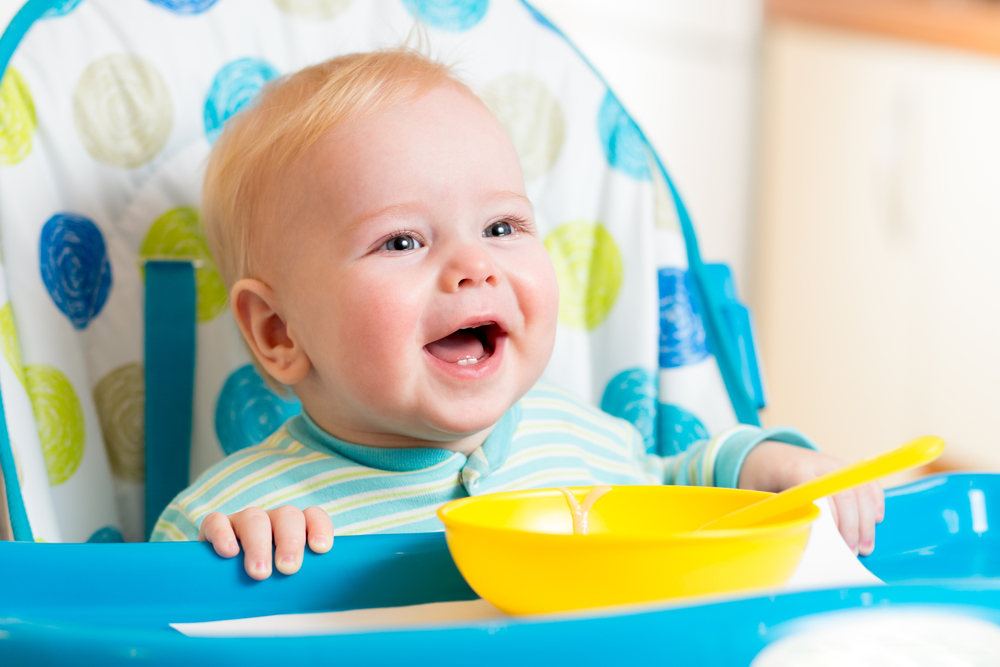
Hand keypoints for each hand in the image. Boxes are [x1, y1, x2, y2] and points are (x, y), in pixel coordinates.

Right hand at [198, 505, 333, 579]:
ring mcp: (242, 521)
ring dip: (259, 545)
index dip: (319, 527)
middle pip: (287, 516)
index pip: (312, 516)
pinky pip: (217, 522)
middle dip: (290, 541)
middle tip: (288, 568)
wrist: (221, 589)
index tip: (320, 549)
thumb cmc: (264, 588)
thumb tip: (325, 611)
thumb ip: (303, 587)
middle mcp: (271, 521)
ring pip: (254, 518)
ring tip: (259, 573)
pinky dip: (223, 534)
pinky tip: (229, 554)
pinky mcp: (214, 527)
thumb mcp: (287, 585)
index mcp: (294, 529)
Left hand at [738, 442, 884, 555]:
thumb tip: (787, 543)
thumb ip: (772, 514)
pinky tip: (876, 520)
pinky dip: (875, 501)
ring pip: (860, 490)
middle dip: (852, 527)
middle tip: (852, 552)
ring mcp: (834, 464)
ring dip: (866, 521)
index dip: (831, 519)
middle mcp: (818, 464)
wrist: (767, 455)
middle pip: (844, 494)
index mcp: (794, 470)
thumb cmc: (761, 479)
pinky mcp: (844, 468)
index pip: (820, 492)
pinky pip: (866, 482)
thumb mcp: (757, 495)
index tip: (834, 544)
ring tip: (865, 546)